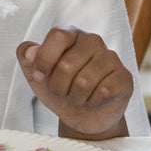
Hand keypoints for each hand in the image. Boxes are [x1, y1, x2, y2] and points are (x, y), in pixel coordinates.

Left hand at [16, 26, 130, 139]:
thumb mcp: (36, 75)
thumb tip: (30, 51)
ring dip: (75, 97)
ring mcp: (111, 57)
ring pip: (84, 81)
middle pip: (67, 64)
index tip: (40, 76)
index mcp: (71, 35)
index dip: (45, 60)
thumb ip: (26, 57)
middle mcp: (93, 40)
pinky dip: (92, 102)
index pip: (58, 35)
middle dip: (59, 87)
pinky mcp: (124, 77)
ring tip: (78, 97)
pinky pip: (104, 91)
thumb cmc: (60, 90)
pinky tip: (94, 100)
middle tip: (63, 92)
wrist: (84, 116)